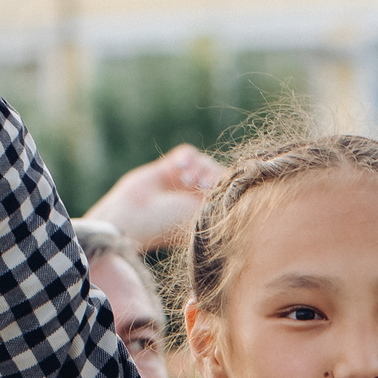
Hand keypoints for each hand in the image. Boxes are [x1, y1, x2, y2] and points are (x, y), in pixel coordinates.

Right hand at [85, 146, 224, 253]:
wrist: (133, 217)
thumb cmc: (168, 224)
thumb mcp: (201, 213)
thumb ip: (221, 198)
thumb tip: (243, 184)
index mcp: (206, 212)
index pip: (227, 188)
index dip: (226, 182)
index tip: (215, 190)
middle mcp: (195, 196)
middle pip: (217, 171)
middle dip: (211, 174)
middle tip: (200, 185)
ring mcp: (181, 181)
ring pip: (203, 161)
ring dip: (198, 166)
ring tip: (187, 179)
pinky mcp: (168, 168)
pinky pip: (187, 152)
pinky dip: (185, 157)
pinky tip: (177, 167)